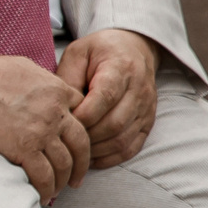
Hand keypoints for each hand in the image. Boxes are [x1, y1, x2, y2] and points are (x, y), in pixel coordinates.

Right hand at [0, 47, 88, 202]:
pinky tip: (43, 194)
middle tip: (76, 178)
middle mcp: (56, 114)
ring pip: (64, 164)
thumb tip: (46, 93)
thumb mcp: (27, 68)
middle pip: (81, 145)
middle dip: (81, 165)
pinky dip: (45, 188)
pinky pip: (43, 175)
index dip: (80, 135)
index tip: (75, 148)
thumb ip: (45, 83)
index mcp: (58, 92)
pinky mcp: (23, 149)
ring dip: (62, 180)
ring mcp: (41, 133)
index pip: (84, 116)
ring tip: (57, 189)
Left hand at [58, 28, 160, 168]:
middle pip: (115, 122)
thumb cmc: (99, 52)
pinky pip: (131, 148)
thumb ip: (68, 77)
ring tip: (74, 148)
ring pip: (122, 139)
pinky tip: (90, 157)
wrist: (134, 49)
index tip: (64, 120)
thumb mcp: (78, 52)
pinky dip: (109, 157)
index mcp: (121, 68)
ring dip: (95, 149)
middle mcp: (139, 90)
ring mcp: (146, 109)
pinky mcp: (147, 123)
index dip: (84, 114)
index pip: (105, 97)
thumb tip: (60, 109)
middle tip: (64, 138)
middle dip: (86, 134)